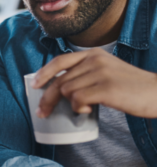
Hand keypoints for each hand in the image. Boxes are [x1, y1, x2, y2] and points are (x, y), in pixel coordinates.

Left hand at [32, 48, 156, 117]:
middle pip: (60, 80)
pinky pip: (78, 100)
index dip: (44, 73)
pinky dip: (79, 109)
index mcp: (93, 54)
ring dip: (70, 104)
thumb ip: (87, 73)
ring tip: (83, 109)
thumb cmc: (132, 87)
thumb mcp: (107, 71)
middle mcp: (94, 60)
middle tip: (42, 112)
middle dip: (48, 98)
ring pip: (67, 91)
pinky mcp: (105, 88)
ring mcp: (100, 73)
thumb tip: (62, 88)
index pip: (60, 61)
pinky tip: (89, 111)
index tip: (35, 85)